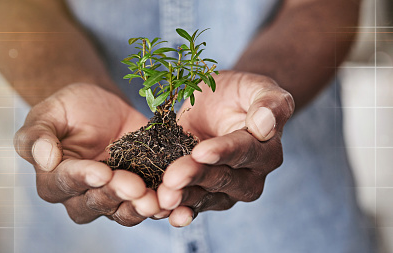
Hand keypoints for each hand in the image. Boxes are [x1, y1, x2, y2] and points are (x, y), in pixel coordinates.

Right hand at [14, 83, 163, 225]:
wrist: (102, 106)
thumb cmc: (68, 109)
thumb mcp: (48, 113)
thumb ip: (37, 135)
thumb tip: (43, 158)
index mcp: (52, 179)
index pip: (64, 183)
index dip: (83, 179)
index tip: (102, 171)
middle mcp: (78, 197)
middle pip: (94, 204)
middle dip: (116, 195)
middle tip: (135, 186)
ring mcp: (109, 198)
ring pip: (121, 212)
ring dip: (139, 208)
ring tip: (156, 200)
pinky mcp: (137, 193)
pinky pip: (147, 206)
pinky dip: (162, 205)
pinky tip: (174, 199)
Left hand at [157, 71, 294, 226]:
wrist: (217, 105)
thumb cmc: (238, 94)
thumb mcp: (256, 87)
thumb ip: (269, 103)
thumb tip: (265, 126)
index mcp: (266, 149)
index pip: (244, 151)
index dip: (223, 152)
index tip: (200, 152)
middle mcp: (250, 176)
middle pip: (222, 179)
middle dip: (196, 178)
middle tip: (172, 178)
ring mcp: (226, 191)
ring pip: (205, 197)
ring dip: (183, 199)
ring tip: (164, 197)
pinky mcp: (203, 197)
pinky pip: (191, 206)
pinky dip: (177, 211)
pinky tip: (163, 212)